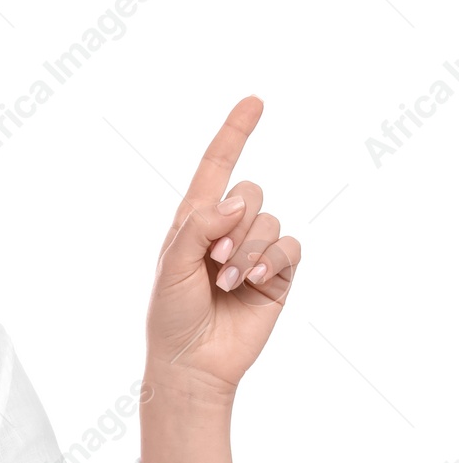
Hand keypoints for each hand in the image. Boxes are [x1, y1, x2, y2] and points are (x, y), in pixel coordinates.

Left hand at [145, 96, 301, 398]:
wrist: (192, 362)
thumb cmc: (171, 315)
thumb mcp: (171, 266)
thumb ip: (198, 226)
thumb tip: (236, 200)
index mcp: (194, 222)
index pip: (216, 168)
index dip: (235, 133)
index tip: (255, 101)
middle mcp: (226, 230)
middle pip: (250, 191)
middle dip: (234, 222)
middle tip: (214, 258)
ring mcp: (254, 251)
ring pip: (270, 220)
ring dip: (248, 249)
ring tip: (227, 281)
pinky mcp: (278, 274)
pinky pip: (290, 246)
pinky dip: (272, 259)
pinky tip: (253, 281)